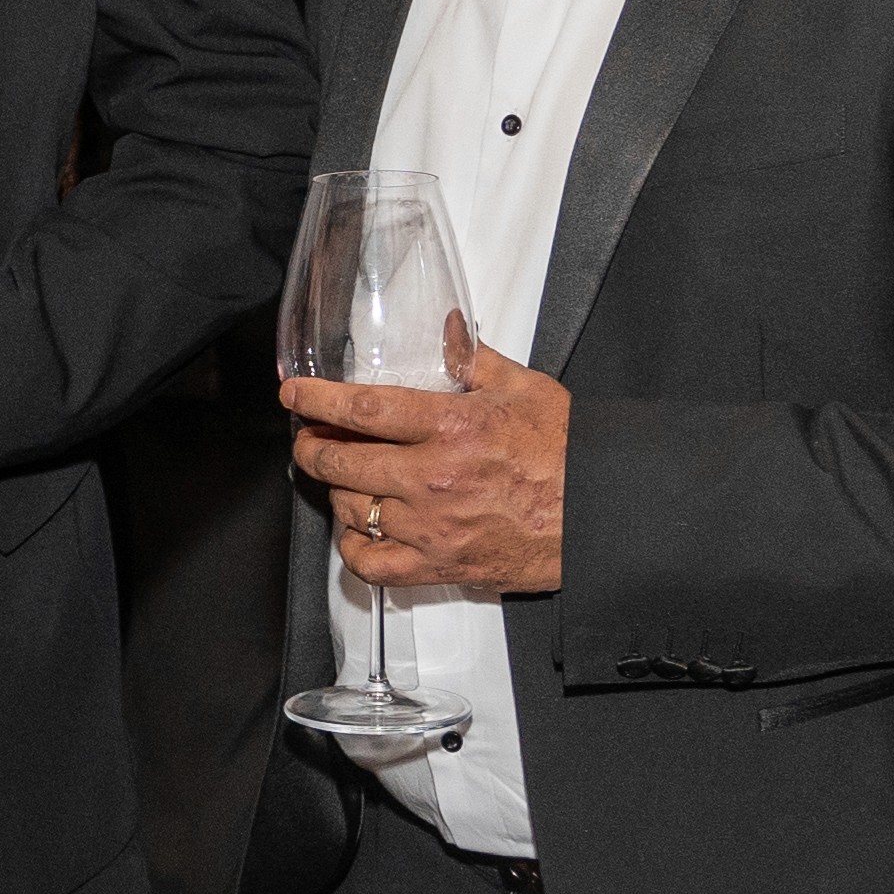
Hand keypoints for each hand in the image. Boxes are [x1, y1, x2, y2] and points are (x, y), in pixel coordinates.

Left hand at [284, 312, 569, 593]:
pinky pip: (372, 565)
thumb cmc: (568, 453)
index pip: (364, 408)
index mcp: (452, 427)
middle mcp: (434, 478)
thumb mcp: (523, 388)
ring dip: (336, 490)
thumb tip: (446, 328)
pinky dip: (353, 548)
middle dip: (312, 446)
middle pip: (343, 462)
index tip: (294, 394)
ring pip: (352, 509)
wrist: (600, 514)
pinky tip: (358, 530)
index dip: (317, 399)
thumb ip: (472, 358)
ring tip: (342, 476)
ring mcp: (432, 527)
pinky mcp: (439, 565)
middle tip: (309, 436)